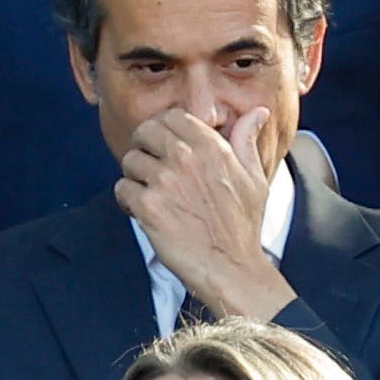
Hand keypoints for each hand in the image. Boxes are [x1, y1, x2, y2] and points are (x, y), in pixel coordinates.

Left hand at [115, 108, 295, 321]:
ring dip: (133, 175)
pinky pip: (122, 189)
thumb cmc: (243, 226)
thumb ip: (246, 141)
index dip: (162, 128)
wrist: (231, 267)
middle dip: (142, 146)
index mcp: (211, 146)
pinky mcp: (148, 207)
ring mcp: (165, 182)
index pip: (172, 117)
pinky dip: (126, 199)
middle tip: (146, 165)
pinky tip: (138, 210)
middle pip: (145, 132)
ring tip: (145, 192)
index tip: (161, 144)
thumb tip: (257, 112)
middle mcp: (186, 158)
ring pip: (130, 160)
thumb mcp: (253, 178)